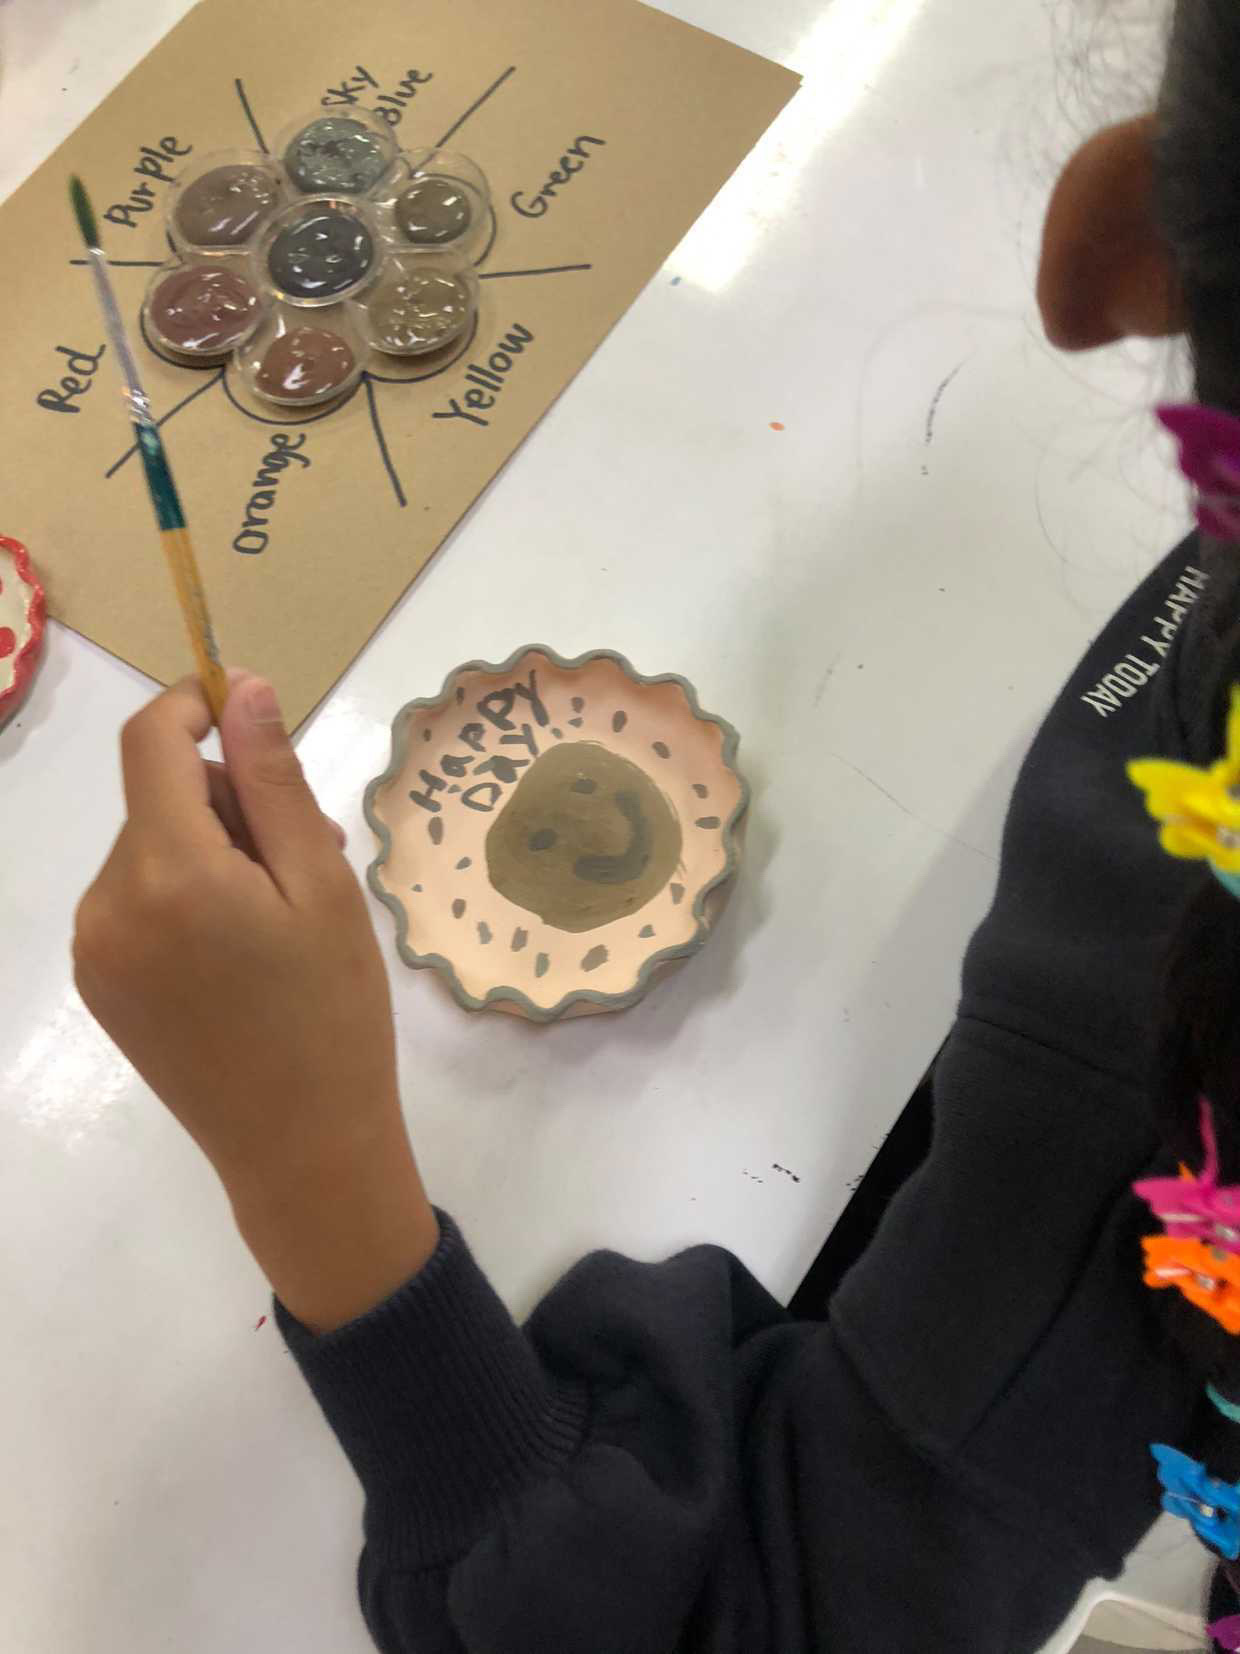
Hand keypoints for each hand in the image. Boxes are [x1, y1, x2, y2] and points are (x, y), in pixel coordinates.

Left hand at [74, 673, 437, 1331]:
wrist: (302, 1152)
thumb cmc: (333, 1014)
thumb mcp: (324, 887)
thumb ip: (276, 781)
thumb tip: (243, 688)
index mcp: (167, 872)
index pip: (149, 742)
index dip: (195, 706)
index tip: (252, 715)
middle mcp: (106, 904)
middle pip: (157, 800)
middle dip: (229, 802)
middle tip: (312, 854)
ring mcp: (93, 951)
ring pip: (150, 851)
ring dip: (212, 852)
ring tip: (285, 915)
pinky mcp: (99, 987)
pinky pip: (136, 903)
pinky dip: (186, 898)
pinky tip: (242, 953)